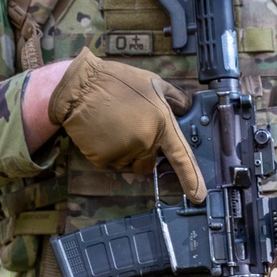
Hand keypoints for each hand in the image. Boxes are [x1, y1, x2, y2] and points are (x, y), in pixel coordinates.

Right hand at [47, 47, 206, 201]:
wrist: (78, 86)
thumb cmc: (115, 81)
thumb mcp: (153, 82)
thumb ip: (174, 97)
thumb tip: (188, 108)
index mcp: (161, 123)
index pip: (181, 156)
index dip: (191, 178)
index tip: (197, 196)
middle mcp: (145, 140)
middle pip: (148, 164)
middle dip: (141, 153)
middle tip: (127, 128)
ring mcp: (124, 151)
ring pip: (127, 164)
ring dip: (122, 152)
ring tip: (112, 126)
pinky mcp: (103, 158)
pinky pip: (108, 162)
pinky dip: (104, 152)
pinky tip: (99, 132)